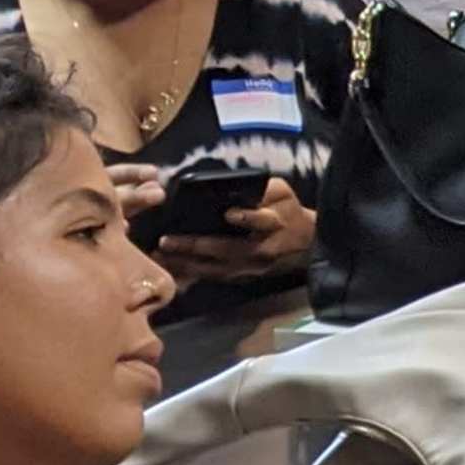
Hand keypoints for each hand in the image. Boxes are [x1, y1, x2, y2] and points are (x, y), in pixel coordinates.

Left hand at [155, 174, 315, 285]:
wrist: (303, 243)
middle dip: (196, 246)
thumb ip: (264, 189)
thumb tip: (236, 187)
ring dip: (186, 263)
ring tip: (161, 256)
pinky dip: (191, 273)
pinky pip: (212, 277)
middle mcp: (261, 249)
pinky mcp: (241, 277)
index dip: (247, 218)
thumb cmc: (288, 211)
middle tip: (167, 241)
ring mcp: (250, 267)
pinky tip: (171, 268)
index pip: (262, 221)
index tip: (229, 213)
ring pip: (215, 268)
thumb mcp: (283, 192)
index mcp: (274, 223)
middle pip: (227, 249)